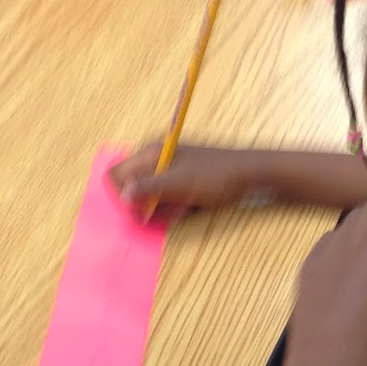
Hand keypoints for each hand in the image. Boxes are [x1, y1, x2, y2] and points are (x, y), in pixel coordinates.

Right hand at [108, 143, 258, 217]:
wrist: (250, 174)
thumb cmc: (217, 177)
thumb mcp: (181, 185)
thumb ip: (149, 189)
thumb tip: (121, 195)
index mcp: (150, 152)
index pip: (116, 175)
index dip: (122, 198)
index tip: (140, 213)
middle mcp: (154, 155)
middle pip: (131, 186)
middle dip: (144, 205)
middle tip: (168, 212)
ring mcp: (167, 166)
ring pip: (148, 195)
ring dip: (160, 208)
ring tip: (184, 208)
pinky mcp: (178, 177)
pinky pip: (164, 196)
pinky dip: (173, 205)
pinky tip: (189, 207)